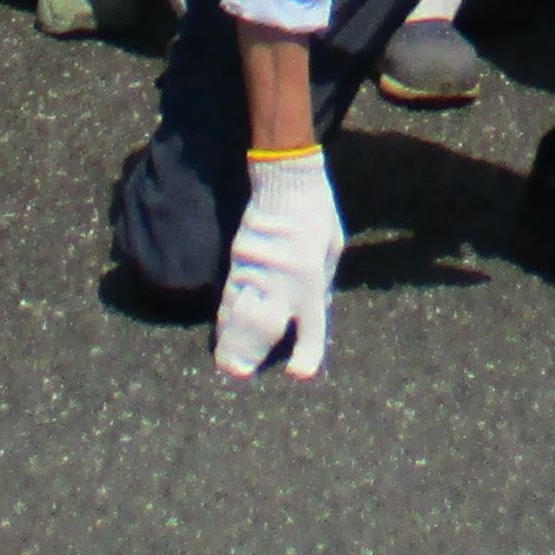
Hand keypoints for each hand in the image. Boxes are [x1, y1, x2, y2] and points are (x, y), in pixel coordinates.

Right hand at [215, 149, 340, 379]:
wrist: (286, 180)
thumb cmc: (317, 216)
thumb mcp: (331, 252)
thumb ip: (321, 286)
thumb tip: (313, 313)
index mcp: (310, 279)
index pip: (310, 325)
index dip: (306, 353)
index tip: (298, 374)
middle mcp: (281, 280)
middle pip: (261, 327)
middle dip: (250, 353)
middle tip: (241, 374)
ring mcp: (254, 269)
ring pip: (237, 315)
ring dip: (232, 341)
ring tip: (228, 364)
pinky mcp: (237, 259)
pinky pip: (229, 295)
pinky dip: (226, 317)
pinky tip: (224, 331)